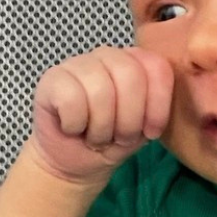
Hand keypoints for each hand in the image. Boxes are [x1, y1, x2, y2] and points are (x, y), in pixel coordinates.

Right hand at [28, 45, 172, 183]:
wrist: (75, 161)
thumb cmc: (113, 141)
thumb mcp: (144, 130)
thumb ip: (157, 111)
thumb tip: (165, 106)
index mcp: (136, 62)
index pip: (157, 68)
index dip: (158, 106)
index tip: (150, 132)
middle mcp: (109, 56)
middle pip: (131, 77)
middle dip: (129, 120)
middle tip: (119, 137)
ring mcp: (78, 63)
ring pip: (100, 90)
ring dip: (101, 127)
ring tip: (96, 136)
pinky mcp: (52, 78)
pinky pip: (72, 99)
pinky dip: (75, 124)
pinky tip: (72, 127)